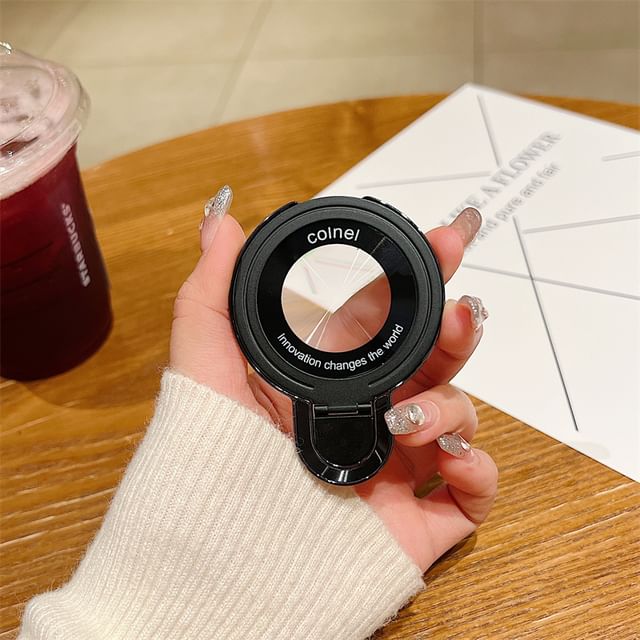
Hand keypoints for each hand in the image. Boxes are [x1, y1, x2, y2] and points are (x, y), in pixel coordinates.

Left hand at [170, 187, 497, 571]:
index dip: (418, 277)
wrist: (213, 567)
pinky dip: (475, 470)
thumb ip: (212, 290)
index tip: (446, 239)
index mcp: (331, 376)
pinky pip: (471, 490)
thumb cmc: (205, 465)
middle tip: (458, 312)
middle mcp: (369, 414)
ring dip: (451, 405)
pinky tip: (445, 460)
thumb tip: (219, 217)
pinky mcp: (415, 518)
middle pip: (434, 360)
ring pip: (457, 416)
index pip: (387, 317)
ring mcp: (396, 465)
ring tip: (408, 417)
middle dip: (455, 330)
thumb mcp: (203, 366)